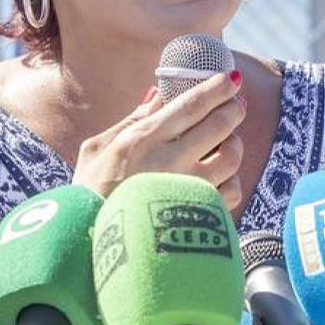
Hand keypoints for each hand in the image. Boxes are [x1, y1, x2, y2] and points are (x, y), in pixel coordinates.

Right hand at [72, 71, 247, 209]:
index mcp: (143, 140)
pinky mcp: (198, 214)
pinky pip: (231, 191)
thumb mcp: (96, 150)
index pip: (191, 105)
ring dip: (234, 144)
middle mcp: (170, 161)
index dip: (217, 88)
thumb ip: (130, 121)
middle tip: (235, 104)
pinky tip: (220, 177)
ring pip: (232, 156)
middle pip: (220, 124)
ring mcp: (188, 189)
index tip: (231, 78)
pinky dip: (231, 181)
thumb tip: (156, 96)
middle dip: (234, 108)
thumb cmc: (89, 195)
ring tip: (226, 142)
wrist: (89, 245)